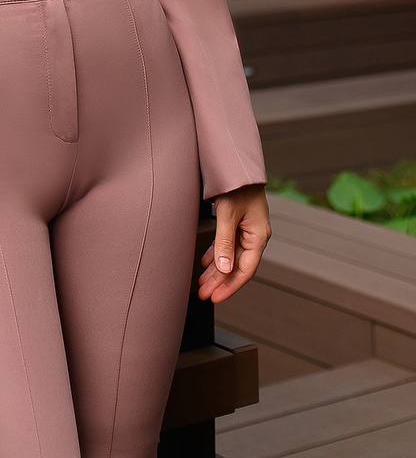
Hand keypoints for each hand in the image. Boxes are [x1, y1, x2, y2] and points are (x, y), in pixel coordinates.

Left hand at [197, 183, 271, 302]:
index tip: (215, 298)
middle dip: (220, 282)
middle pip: (237, 266)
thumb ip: (225, 242)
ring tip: (201, 284)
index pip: (245, 269)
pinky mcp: (237, 222)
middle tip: (203, 295)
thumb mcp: (228, 214)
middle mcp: (254, 235)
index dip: (230, 286)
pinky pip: (227, 244)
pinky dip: (216, 254)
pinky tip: (205, 262)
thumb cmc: (236, 186)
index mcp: (258, 236)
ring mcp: (246, 229)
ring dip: (216, 270)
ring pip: (230, 256)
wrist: (237, 163)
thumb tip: (224, 270)